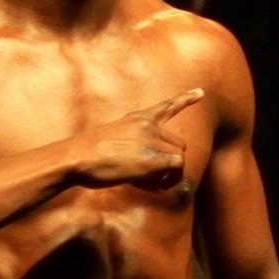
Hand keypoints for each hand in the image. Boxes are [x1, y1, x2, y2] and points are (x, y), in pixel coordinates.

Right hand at [70, 88, 203, 189]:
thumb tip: (153, 172)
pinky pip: (175, 169)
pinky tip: (151, 186)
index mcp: (137, 118)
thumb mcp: (112, 141)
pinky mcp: (153, 158)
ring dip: (169, 174)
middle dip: (170, 162)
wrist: (77, 157)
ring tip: (149, 184)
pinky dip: (168, 180)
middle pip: (178, 144)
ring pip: (179, 158)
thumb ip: (135, 148)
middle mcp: (148, 126)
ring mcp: (151, 140)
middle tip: (152, 179)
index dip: (186, 99)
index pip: (167, 106)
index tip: (201, 92)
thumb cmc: (88, 156)